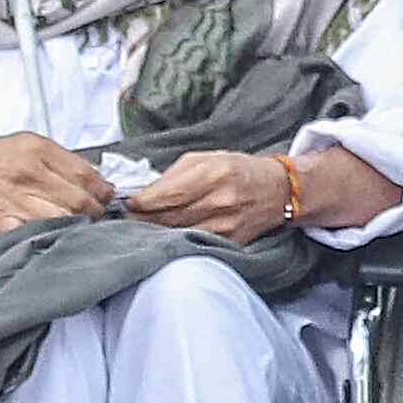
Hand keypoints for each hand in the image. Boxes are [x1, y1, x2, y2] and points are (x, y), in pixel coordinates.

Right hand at [0, 130, 114, 232]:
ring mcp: (15, 201)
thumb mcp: (30, 143)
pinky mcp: (2, 223)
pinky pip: (34, 235)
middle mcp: (28, 175)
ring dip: (77, 226)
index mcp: (38, 151)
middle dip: (95, 211)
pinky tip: (55, 235)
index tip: (107, 195)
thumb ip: (62, 159)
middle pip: (78, 201)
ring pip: (62, 221)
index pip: (85, 174)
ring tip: (80, 225)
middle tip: (97, 213)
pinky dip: (49, 237)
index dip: (103, 189)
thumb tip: (94, 179)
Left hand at [129, 149, 310, 243]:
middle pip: (169, 217)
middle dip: (142, 219)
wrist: (278, 191)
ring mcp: (227, 226)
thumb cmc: (238, 170)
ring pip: (178, 234)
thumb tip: (145, 192)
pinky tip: (164, 237)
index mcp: (215, 173)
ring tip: (139, 228)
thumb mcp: (208, 158)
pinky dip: (175, 241)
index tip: (126, 204)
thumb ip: (175, 174)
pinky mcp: (230, 242)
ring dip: (154, 233)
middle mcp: (221, 201)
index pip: (168, 194)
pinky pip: (194, 244)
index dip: (141, 202)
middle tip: (125, 218)